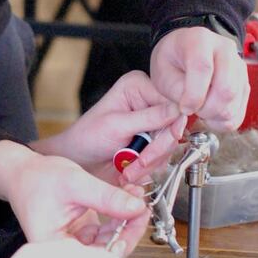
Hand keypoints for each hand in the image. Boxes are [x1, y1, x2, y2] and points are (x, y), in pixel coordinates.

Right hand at [0, 139, 148, 254]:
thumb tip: (136, 209)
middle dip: (127, 229)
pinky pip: (105, 234)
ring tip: (135, 198)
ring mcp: (74, 244)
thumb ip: (106, 197)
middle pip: (106, 254)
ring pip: (109, 244)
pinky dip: (117, 219)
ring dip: (125, 223)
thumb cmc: (36, 179)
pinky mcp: (80, 236)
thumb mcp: (75, 183)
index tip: (136, 221)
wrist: (21, 172)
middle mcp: (64, 252)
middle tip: (141, 207)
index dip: (120, 243)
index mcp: (54, 247)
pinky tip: (125, 201)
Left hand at [35, 70, 185, 182]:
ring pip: (170, 144)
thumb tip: (179, 109)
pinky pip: (164, 157)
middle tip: (140, 161)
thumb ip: (150, 118)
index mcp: (138, 86)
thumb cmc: (87, 137)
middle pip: (174, 125)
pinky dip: (149, 168)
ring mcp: (152, 124)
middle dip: (156, 149)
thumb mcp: (117, 125)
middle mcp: (148, 102)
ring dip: (150, 162)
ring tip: (128, 169)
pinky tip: (131, 170)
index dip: (174, 121)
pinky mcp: (153, 143)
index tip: (173, 136)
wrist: (79, 161)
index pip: (171, 100)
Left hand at [150, 27, 248, 131]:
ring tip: (198, 109)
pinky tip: (208, 114)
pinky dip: (221, 121)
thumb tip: (189, 111)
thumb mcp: (162, 72)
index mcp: (199, 40)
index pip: (203, 68)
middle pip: (226, 88)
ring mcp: (239, 68)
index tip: (183, 108)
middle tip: (190, 109)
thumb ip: (175, 90)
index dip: (193, 95)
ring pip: (233, 104)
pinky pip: (238, 113)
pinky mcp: (244, 85)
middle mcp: (225, 50)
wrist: (183, 55)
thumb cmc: (172, 61)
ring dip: (213, 116)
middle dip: (205, 109)